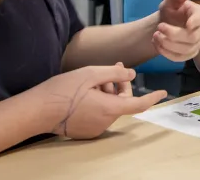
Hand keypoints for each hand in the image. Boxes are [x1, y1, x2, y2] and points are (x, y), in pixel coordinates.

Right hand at [35, 64, 166, 138]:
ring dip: (108, 92)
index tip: (162, 93)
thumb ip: (115, 74)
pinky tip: (86, 92)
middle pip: (122, 102)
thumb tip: (132, 75)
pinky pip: (99, 115)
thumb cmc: (63, 90)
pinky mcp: (84, 131)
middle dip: (121, 85)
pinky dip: (99, 102)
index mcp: (110, 108)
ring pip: (110, 107)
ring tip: (94, 79)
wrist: (36, 110)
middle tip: (115, 67)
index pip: (139, 104)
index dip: (152, 98)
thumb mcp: (91, 74)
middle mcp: (105, 122)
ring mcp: (94, 129)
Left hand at [155, 0, 199, 60]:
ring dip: (168, 44)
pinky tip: (157, 44)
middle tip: (159, 27)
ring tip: (155, 36)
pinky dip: (167, 53)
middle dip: (173, 34)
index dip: (194, 22)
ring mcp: (197, 43)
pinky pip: (180, 58)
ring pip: (186, 49)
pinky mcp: (189, 54)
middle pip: (192, 37)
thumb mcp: (170, 2)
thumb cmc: (170, 12)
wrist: (165, 25)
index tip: (185, 24)